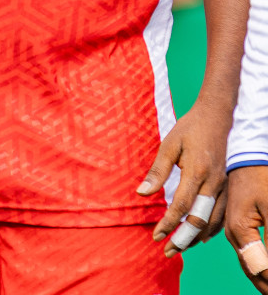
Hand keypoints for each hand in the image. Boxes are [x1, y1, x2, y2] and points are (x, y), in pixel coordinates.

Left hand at [138, 103, 229, 257]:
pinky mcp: (227, 186)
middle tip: (167, 251)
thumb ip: (156, 172)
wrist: (216, 117)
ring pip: (213, 220)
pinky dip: (211, 228)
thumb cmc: (189, 129)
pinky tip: (200, 235)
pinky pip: (221, 214)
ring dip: (196, 236)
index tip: (156, 235)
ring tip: (180, 247)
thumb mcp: (168, 146)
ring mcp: (223, 186)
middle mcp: (214, 183)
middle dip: (183, 238)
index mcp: (197, 172)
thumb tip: (142, 193)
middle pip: (199, 220)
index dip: (168, 223)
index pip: (182, 206)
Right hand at [226, 166, 267, 291]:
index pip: (258, 269)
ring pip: (247, 260)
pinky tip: (260, 268)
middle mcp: (233, 233)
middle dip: (264, 285)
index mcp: (239, 231)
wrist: (247, 153)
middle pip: (250, 268)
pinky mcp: (238, 222)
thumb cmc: (262, 177)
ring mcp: (234, 227)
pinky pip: (246, 248)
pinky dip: (255, 262)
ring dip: (260, 275)